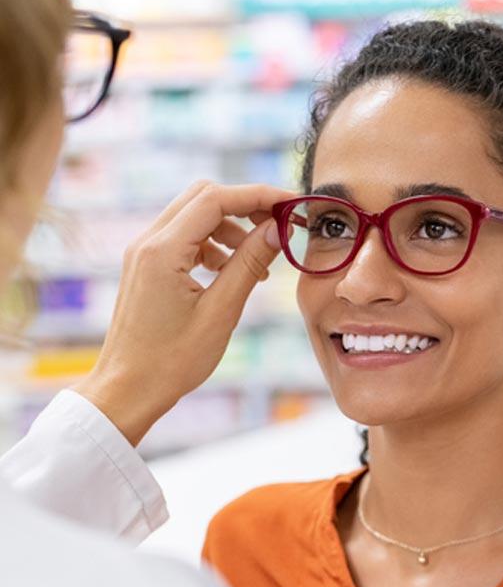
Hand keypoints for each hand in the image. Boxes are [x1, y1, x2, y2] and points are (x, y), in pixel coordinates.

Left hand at [72, 180, 294, 445]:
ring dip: (230, 228)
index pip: (216, 199)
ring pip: (194, 216)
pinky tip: (230, 273)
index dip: (258, 196)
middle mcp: (147, 242)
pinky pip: (183, 238)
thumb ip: (248, 265)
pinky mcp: (145, 266)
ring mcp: (143, 253)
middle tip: (278, 228)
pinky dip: (212, 245)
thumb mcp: (220, 313)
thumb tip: (276, 229)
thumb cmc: (171, 361)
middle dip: (244, 206)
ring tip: (257, 262)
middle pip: (203, 197)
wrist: (128, 390)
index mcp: (163, 251)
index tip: (291, 205)